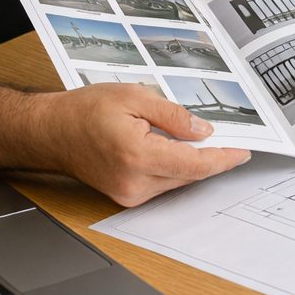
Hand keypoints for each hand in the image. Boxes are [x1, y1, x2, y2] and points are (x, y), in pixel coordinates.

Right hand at [41, 84, 249, 205]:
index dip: (223, 159)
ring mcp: (129, 194)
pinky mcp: (126, 197)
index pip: (194, 164)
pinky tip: (178, 150)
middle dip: (213, 158)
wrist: (51, 132)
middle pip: (189, 175)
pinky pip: (163, 183)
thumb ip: (172, 115)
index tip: (243, 152)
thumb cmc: (85, 111)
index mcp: (137, 155)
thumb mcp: (134, 97)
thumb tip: (203, 131)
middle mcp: (134, 182)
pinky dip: (175, 168)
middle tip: (233, 139)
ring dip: (193, 163)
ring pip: (178, 181)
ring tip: (204, 140)